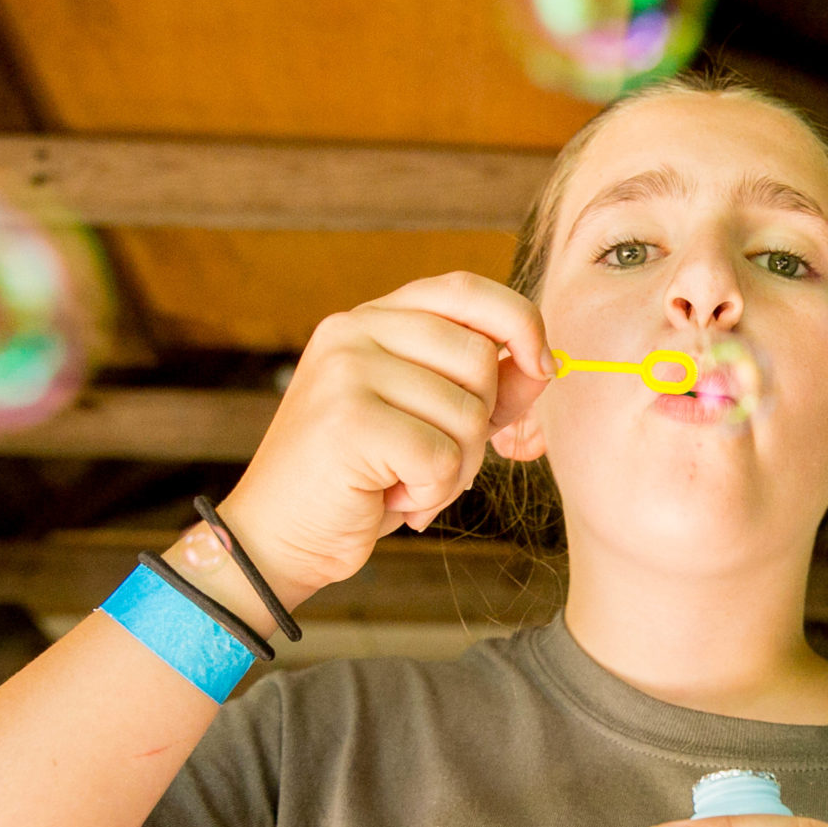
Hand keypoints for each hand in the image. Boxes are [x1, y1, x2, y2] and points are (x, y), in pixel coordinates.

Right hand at [218, 274, 553, 599]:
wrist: (282, 537)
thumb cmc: (364, 479)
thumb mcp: (431, 419)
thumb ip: (486, 385)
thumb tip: (545, 362)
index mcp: (374, 319)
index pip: (466, 289)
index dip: (520, 321)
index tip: (544, 366)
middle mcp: (354, 331)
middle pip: (479, 359)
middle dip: (478, 425)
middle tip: (432, 459)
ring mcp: (346, 372)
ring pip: (467, 414)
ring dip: (453, 469)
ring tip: (403, 481)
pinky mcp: (348, 422)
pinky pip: (441, 458)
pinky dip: (430, 493)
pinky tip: (390, 499)